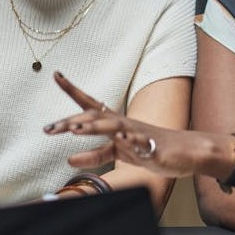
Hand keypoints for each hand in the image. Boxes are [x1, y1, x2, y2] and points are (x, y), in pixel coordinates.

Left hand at [44, 71, 204, 177]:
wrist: (187, 150)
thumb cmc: (149, 148)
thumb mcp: (119, 153)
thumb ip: (95, 155)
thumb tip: (68, 160)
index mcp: (115, 123)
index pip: (90, 104)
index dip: (72, 90)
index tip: (56, 75)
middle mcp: (123, 124)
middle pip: (95, 117)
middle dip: (70, 121)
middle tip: (48, 128)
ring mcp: (138, 134)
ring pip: (114, 127)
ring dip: (94, 127)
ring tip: (76, 129)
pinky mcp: (152, 147)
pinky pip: (140, 143)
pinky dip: (131, 140)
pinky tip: (122, 139)